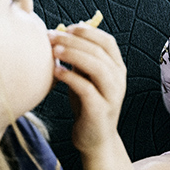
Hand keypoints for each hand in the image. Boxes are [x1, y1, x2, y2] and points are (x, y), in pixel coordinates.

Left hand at [49, 23, 125, 153]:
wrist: (95, 140)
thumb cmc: (87, 106)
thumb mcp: (85, 78)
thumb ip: (80, 59)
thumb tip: (62, 34)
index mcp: (116, 68)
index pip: (107, 41)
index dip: (87, 32)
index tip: (65, 28)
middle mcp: (118, 79)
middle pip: (99, 51)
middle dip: (73, 40)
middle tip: (51, 37)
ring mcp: (112, 95)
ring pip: (97, 66)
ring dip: (73, 55)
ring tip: (53, 51)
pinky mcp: (100, 110)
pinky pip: (87, 88)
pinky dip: (70, 77)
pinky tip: (56, 72)